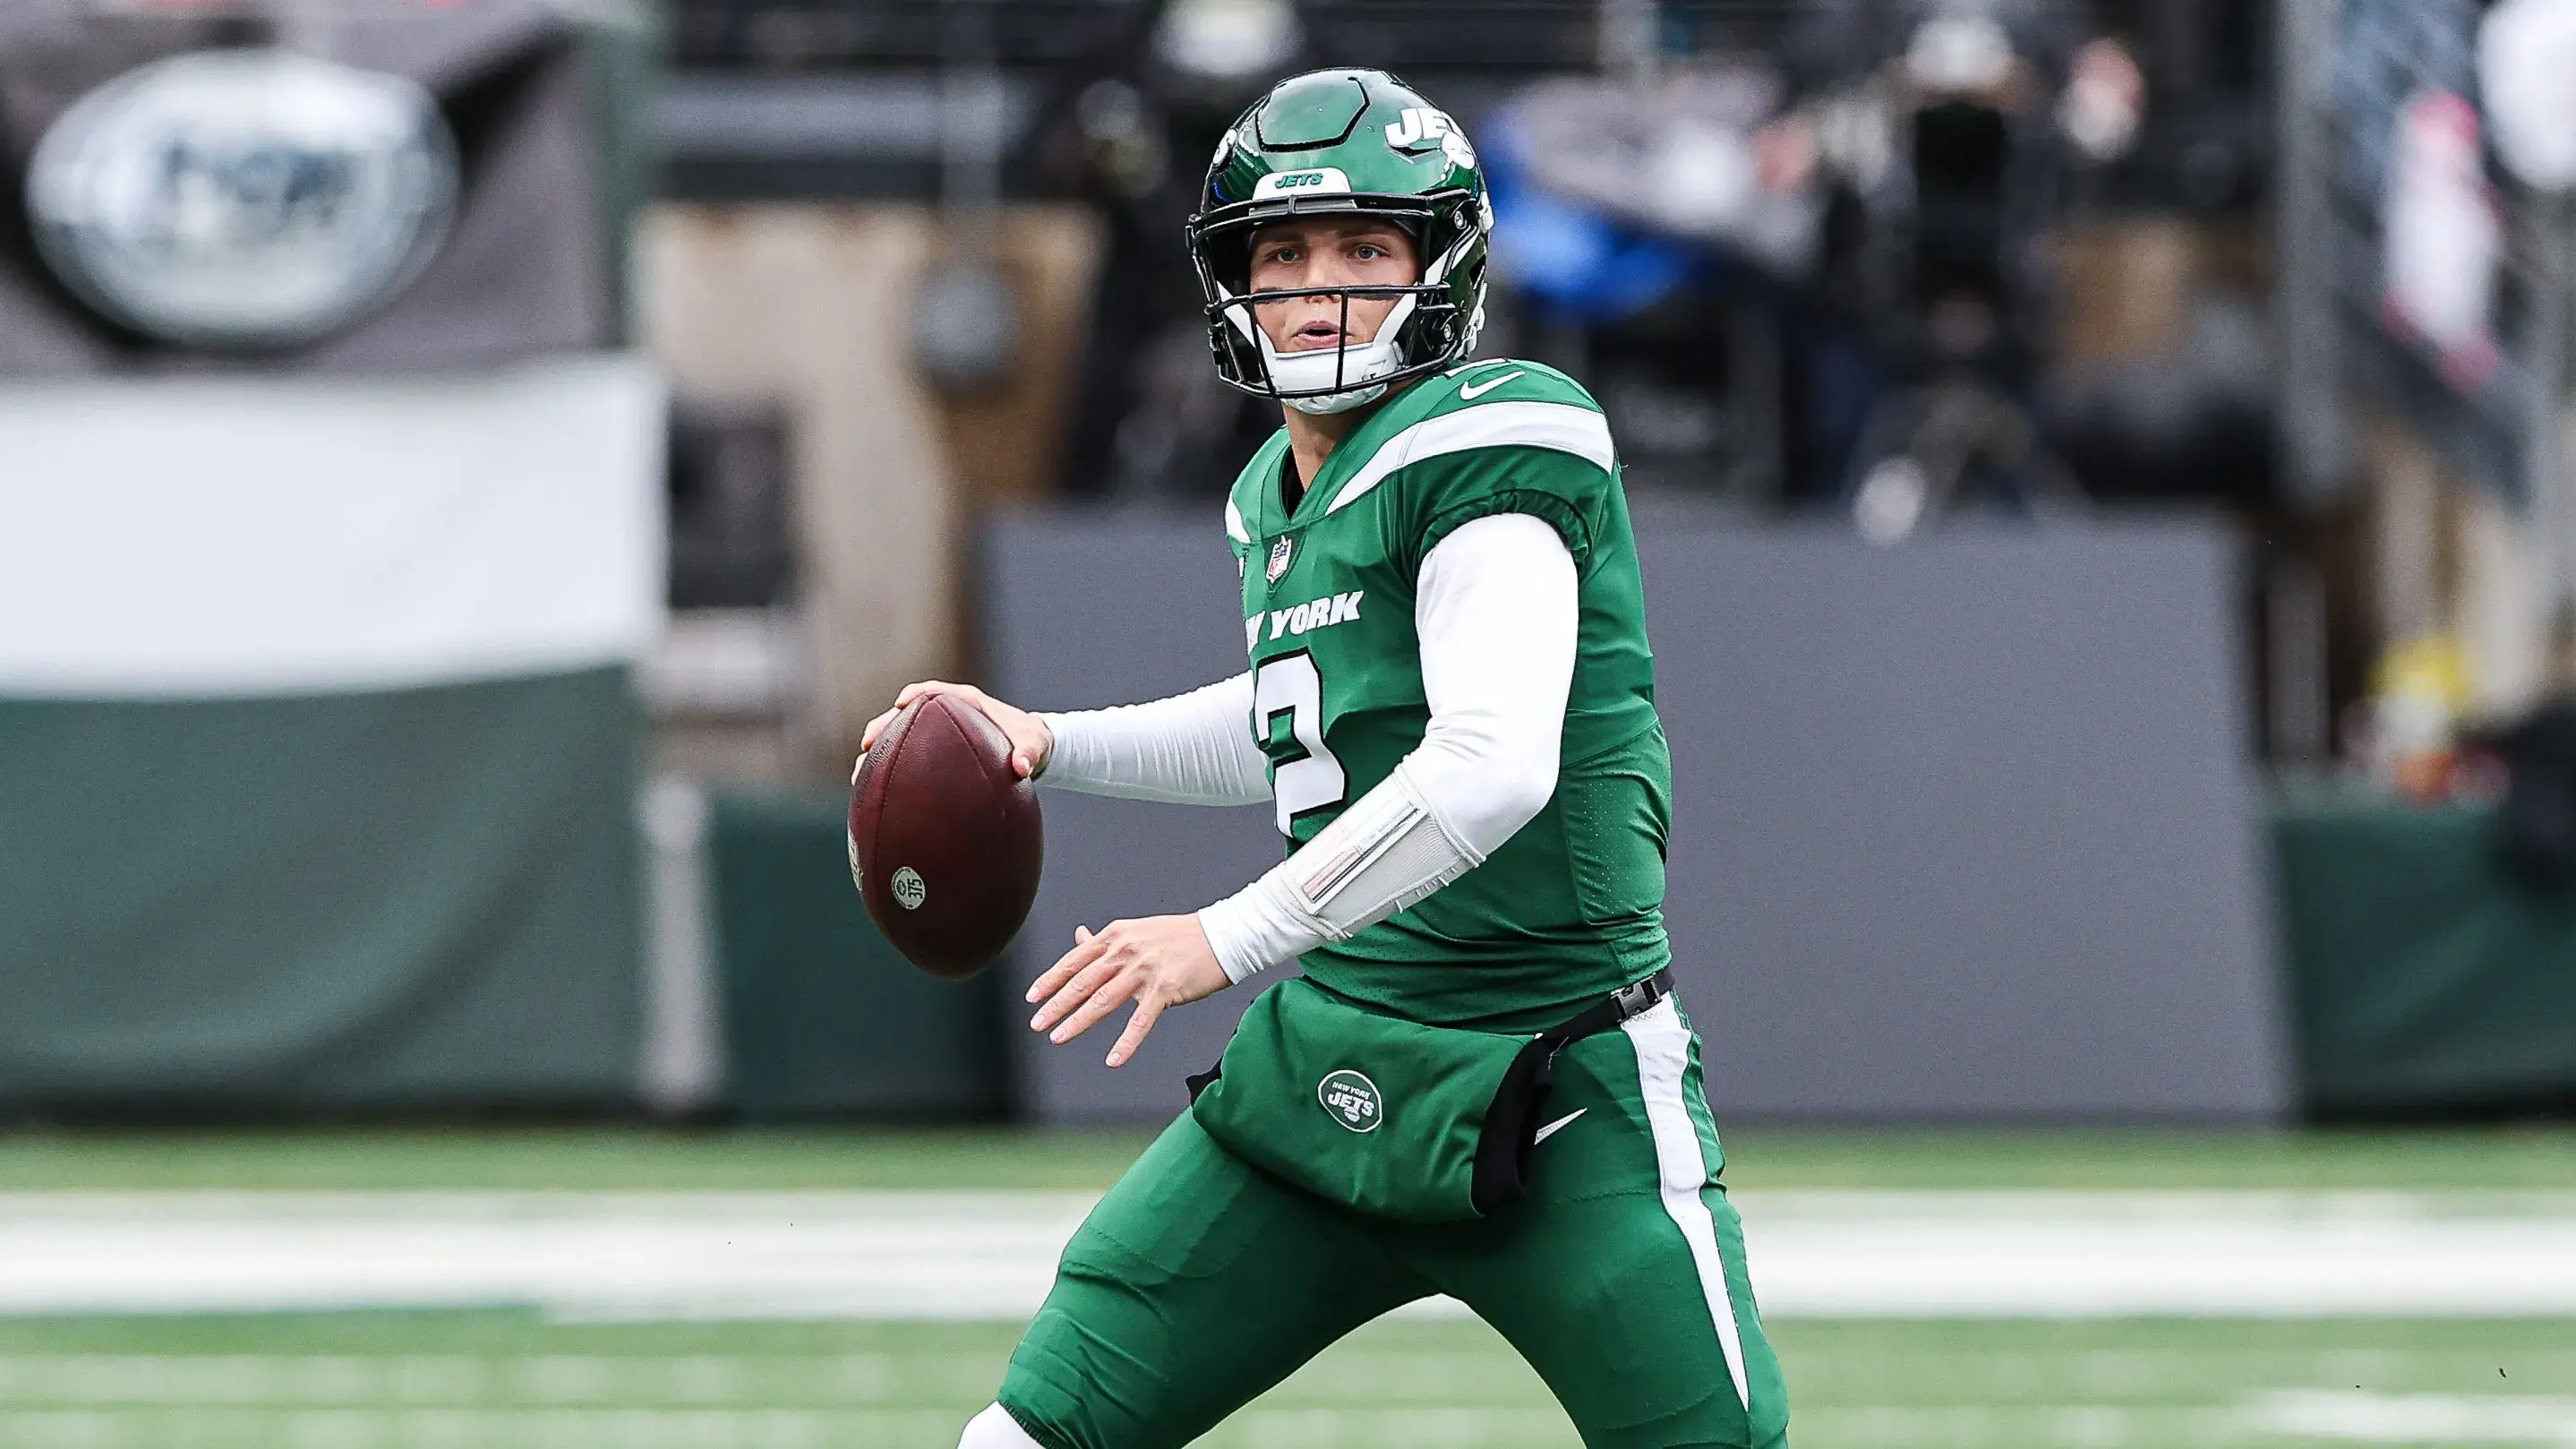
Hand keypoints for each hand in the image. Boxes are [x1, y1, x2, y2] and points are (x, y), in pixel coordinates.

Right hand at [854, 681, 1053, 783]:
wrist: (1032, 753)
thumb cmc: (1033, 743)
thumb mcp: (1036, 745)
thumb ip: (1030, 752)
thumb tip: (1021, 766)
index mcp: (967, 702)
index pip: (934, 692)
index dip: (915, 695)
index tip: (900, 704)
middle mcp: (947, 715)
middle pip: (907, 715)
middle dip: (883, 726)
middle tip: (867, 744)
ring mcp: (937, 735)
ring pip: (900, 738)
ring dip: (880, 753)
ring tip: (859, 775)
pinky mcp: (934, 754)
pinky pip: (907, 758)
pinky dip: (890, 771)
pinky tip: (875, 794)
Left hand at [1027, 915, 1231, 1066]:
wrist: (1223, 936)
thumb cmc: (1180, 936)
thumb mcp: (1137, 931)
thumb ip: (1105, 940)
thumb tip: (1078, 936)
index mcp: (1116, 936)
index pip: (1074, 960)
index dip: (1050, 980)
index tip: (1032, 997)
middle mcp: (1126, 951)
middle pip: (1083, 982)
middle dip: (1056, 1004)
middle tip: (1037, 1023)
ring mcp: (1145, 970)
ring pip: (1103, 1000)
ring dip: (1078, 1021)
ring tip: (1058, 1037)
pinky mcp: (1166, 990)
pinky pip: (1141, 1021)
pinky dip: (1126, 1042)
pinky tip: (1113, 1060)